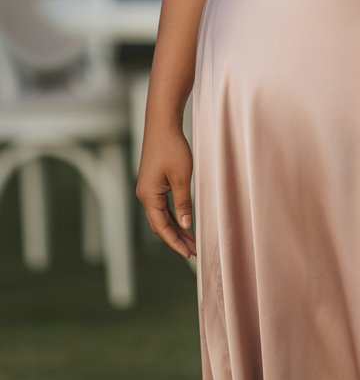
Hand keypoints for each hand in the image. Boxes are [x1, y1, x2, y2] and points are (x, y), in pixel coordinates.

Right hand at [135, 122, 196, 260]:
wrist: (162, 125)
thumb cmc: (172, 148)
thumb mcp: (181, 177)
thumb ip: (183, 203)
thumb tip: (186, 225)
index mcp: (148, 196)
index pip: (162, 227)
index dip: (175, 242)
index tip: (189, 254)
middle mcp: (145, 195)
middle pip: (160, 225)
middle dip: (177, 239)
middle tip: (194, 252)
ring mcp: (148, 189)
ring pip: (162, 216)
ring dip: (176, 228)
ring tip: (192, 241)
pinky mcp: (154, 182)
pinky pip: (163, 206)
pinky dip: (174, 216)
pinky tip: (184, 222)